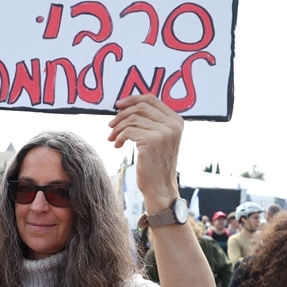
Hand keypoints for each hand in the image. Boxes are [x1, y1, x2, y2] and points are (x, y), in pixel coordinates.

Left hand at [107, 95, 182, 210]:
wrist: (160, 188)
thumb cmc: (156, 164)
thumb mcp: (160, 139)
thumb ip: (153, 122)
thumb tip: (128, 106)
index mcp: (176, 121)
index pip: (152, 99)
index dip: (132, 99)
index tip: (118, 105)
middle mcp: (172, 125)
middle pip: (140, 107)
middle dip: (121, 114)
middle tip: (111, 124)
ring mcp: (163, 132)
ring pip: (132, 119)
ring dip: (117, 128)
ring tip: (113, 138)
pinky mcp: (151, 141)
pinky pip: (128, 131)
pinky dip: (119, 137)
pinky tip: (117, 145)